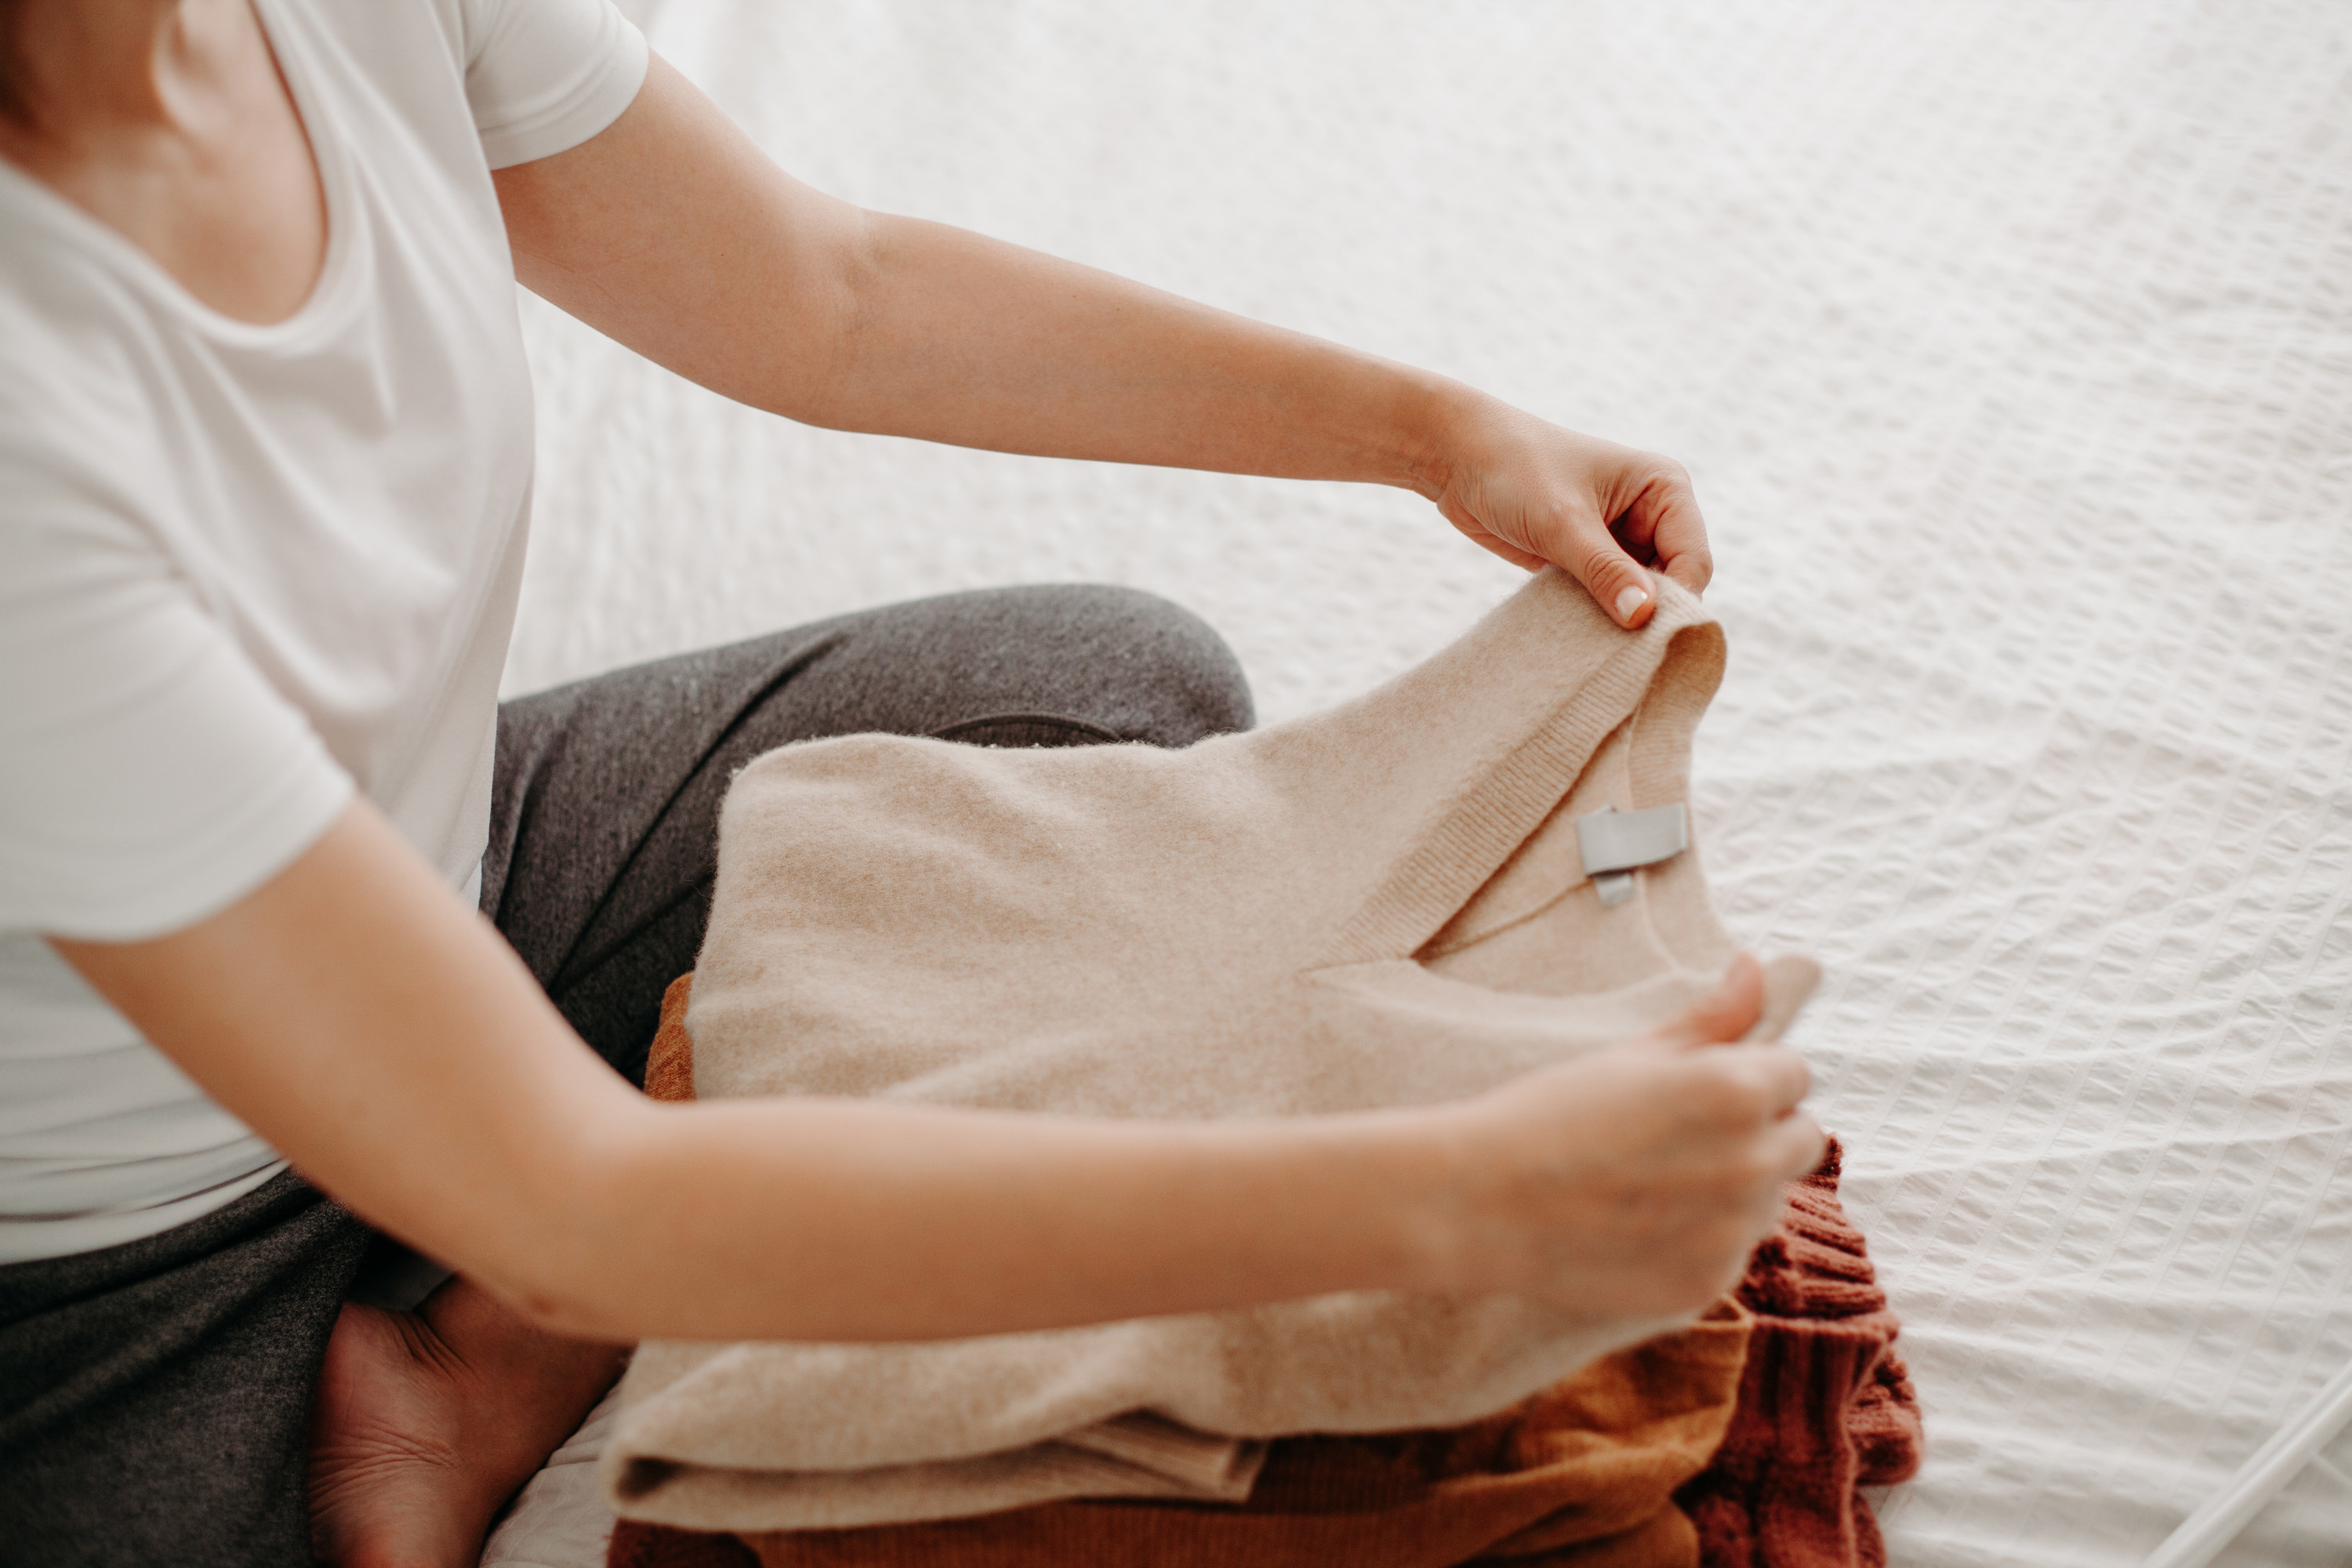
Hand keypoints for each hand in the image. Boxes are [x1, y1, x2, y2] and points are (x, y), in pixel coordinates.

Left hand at [1425, 396, 1711, 628]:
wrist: (1458, 459)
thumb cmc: (1514, 469)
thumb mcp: (1562, 521)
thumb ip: (1604, 570)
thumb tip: (1643, 616)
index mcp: (1665, 488)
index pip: (1693, 560)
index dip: (1676, 601)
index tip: (1643, 635)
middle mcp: (1652, 514)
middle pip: (1673, 585)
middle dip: (1648, 617)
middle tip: (1617, 652)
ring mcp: (1621, 540)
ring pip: (1640, 599)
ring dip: (1619, 623)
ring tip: (1594, 647)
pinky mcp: (1590, 562)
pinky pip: (1606, 602)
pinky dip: (1595, 621)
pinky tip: (1577, 641)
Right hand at [1436, 954, 1823, 1315]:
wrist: (1482, 1203)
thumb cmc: (1551, 1114)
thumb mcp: (1633, 1054)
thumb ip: (1711, 1017)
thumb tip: (1757, 967)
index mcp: (1737, 1092)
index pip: (1796, 1073)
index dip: (1751, 1073)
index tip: (1698, 1088)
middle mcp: (1751, 1164)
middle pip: (1802, 1139)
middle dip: (1760, 1131)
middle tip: (1682, 1133)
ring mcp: (1733, 1232)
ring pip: (1768, 1198)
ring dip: (1735, 1187)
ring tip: (1652, 1180)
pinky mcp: (1708, 1283)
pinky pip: (1732, 1250)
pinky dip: (1701, 1239)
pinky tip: (1640, 1224)